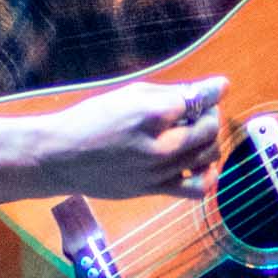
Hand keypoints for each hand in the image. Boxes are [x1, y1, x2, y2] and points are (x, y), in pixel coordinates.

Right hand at [36, 76, 228, 199]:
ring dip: (209, 142)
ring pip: (208, 156)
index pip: (201, 99)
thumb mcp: (130, 93)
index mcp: (152, 112)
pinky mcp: (154, 189)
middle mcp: (160, 144)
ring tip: (194, 135)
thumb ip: (173, 93)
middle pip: (209, 129)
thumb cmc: (92, 119)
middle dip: (209, 116)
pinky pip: (196, 188)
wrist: (60, 156)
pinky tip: (197, 165)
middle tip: (197, 112)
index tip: (217, 88)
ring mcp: (158, 171)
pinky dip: (206, 175)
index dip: (212, 91)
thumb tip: (216, 88)